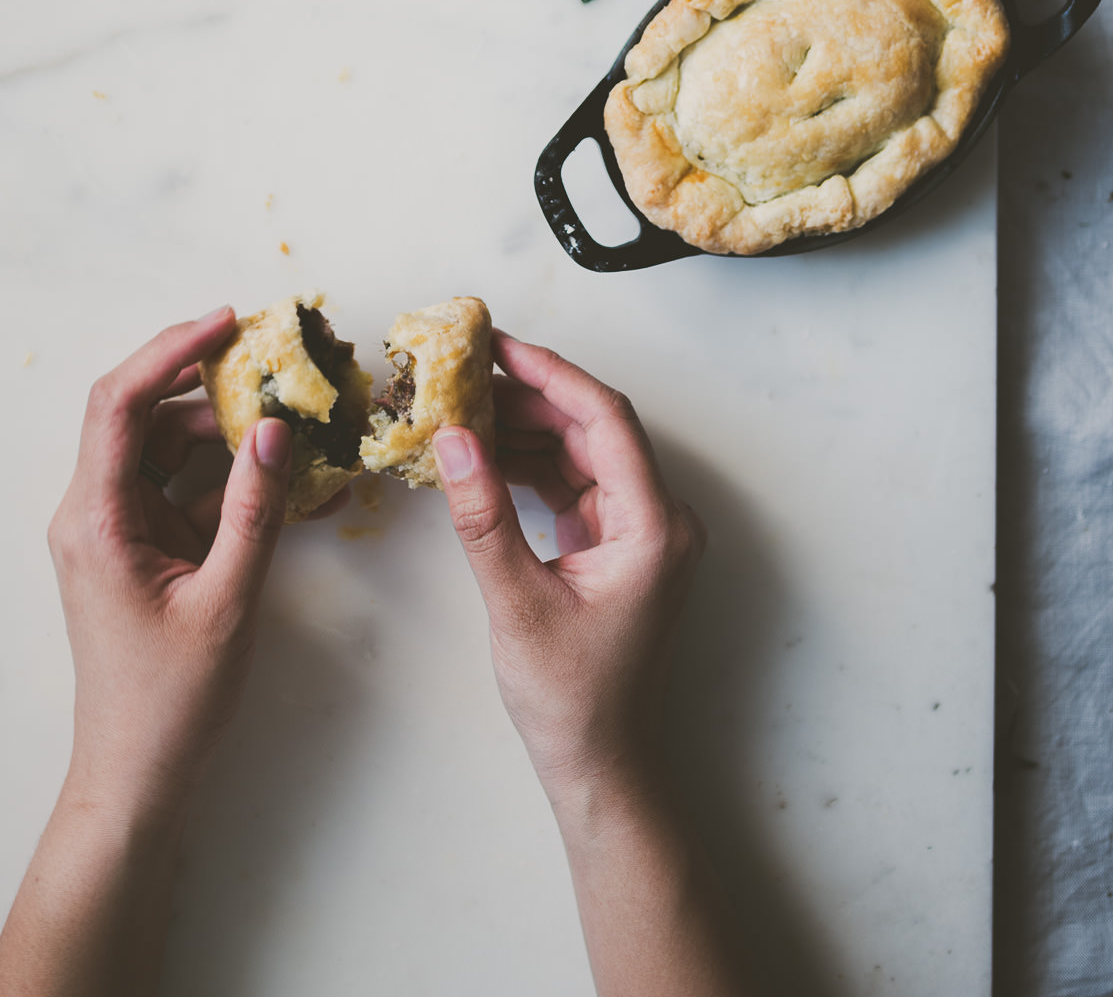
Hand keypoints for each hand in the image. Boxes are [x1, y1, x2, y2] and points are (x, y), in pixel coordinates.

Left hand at [47, 309, 341, 822]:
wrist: (138, 773)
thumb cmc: (171, 699)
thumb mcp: (228, 599)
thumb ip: (256, 509)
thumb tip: (275, 427)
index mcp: (96, 520)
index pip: (120, 404)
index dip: (170, 350)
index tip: (228, 320)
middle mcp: (95, 513)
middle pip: (148, 417)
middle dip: (211, 385)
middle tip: (278, 363)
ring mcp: (118, 530)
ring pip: (171, 450)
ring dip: (230, 434)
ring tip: (298, 422)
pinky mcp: (143, 548)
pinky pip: (188, 491)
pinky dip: (234, 482)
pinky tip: (293, 481)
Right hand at [433, 333, 704, 805]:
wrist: (600, 765)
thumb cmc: (572, 700)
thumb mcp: (517, 604)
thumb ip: (483, 517)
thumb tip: (453, 438)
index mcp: (654, 526)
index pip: (606, 420)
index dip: (551, 374)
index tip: (499, 346)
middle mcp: (659, 518)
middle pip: (593, 428)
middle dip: (529, 396)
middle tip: (465, 371)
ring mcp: (640, 530)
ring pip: (580, 451)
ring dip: (524, 429)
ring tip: (461, 407)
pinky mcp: (616, 543)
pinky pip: (573, 482)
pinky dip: (530, 464)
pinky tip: (482, 454)